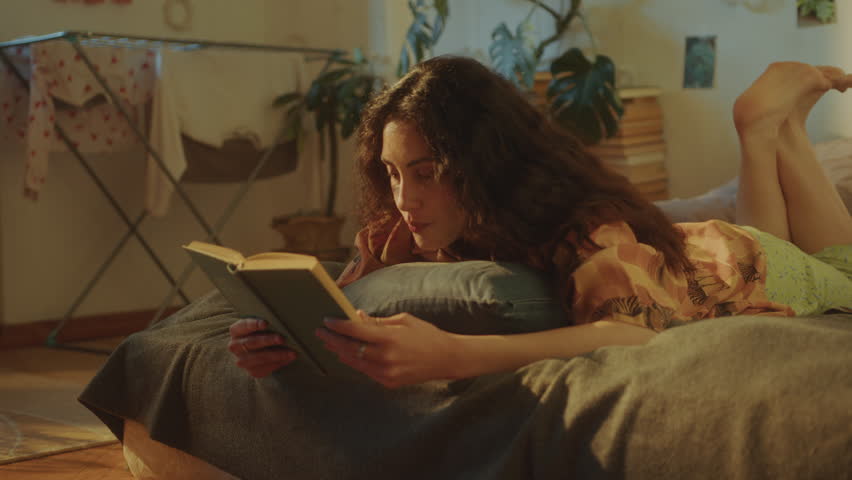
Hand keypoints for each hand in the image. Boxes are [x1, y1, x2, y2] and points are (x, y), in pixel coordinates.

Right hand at [228, 317, 296, 377]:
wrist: (259, 352)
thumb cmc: (261, 334)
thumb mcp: (260, 327)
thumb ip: (266, 324)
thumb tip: (282, 322)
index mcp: (236, 331)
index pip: (243, 326)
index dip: (254, 324)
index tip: (265, 323)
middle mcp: (235, 346)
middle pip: (252, 342)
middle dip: (268, 340)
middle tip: (282, 339)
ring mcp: (242, 360)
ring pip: (260, 358)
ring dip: (277, 355)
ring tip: (291, 353)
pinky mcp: (252, 371)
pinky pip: (266, 368)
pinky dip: (279, 363)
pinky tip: (288, 359)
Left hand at [316, 310, 460, 387]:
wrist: (446, 359)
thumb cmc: (426, 335)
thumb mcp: (403, 320)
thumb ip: (378, 321)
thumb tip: (357, 317)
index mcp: (390, 338)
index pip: (355, 331)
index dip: (338, 325)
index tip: (327, 320)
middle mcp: (386, 357)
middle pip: (349, 348)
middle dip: (332, 339)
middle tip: (321, 332)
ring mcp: (387, 373)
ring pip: (354, 362)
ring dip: (339, 351)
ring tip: (329, 342)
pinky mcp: (389, 382)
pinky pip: (365, 371)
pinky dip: (354, 361)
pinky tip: (346, 354)